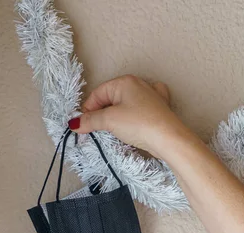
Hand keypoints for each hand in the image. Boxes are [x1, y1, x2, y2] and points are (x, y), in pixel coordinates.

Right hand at [68, 75, 196, 159]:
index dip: (88, 110)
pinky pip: (140, 108)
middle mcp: (138, 84)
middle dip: (102, 114)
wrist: (169, 138)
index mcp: (124, 81)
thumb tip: (74, 123)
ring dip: (117, 116)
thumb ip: (90, 120)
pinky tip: (134, 121)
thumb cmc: (139, 124)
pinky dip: (133, 115)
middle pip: (111, 98)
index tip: (84, 126)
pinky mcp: (160, 108)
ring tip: (116, 130)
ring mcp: (151, 95)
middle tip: (99, 130)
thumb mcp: (110, 121)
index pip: (97, 94)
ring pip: (126, 103)